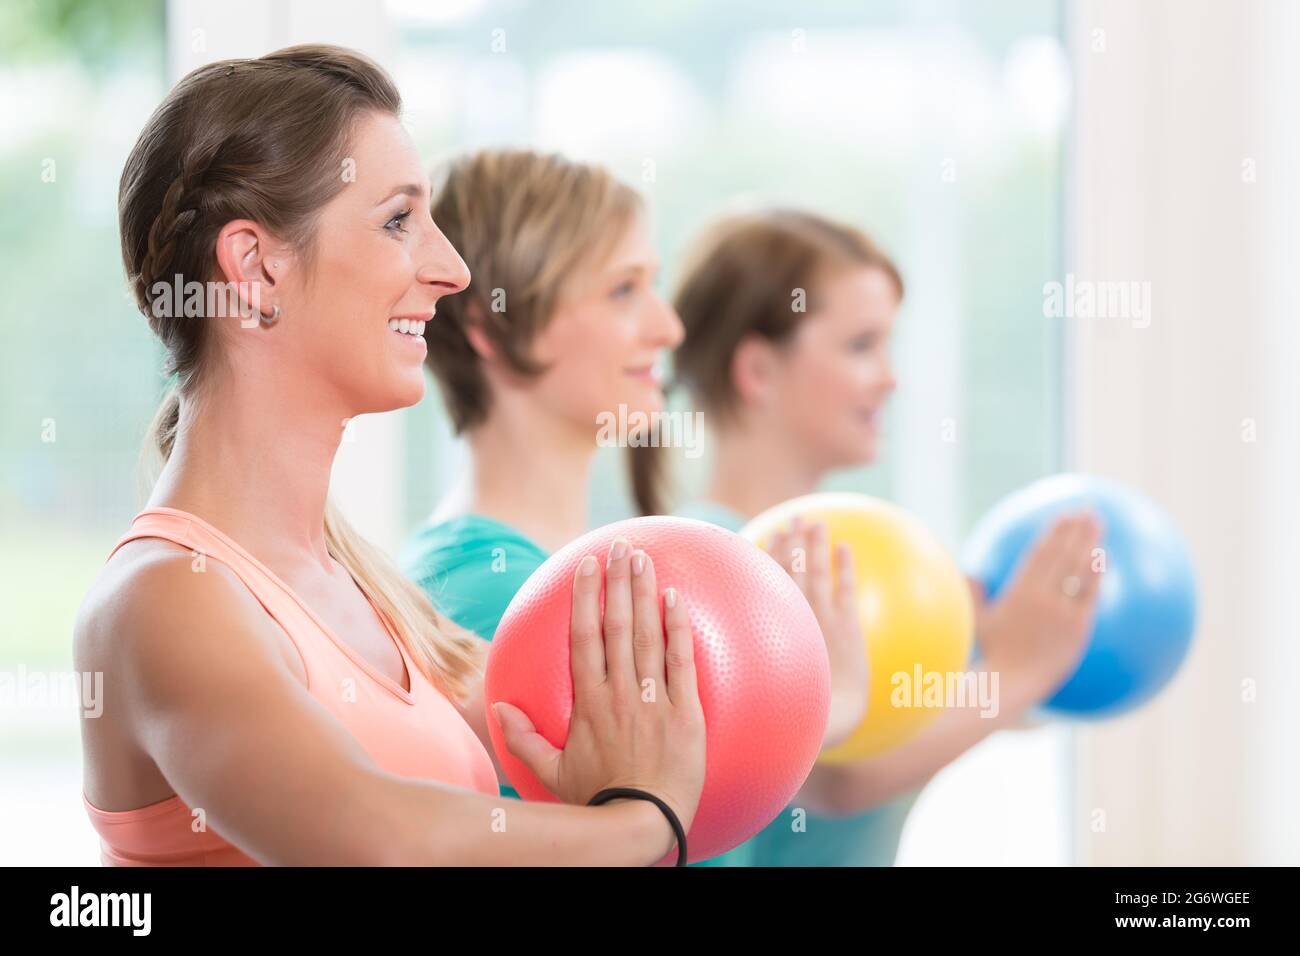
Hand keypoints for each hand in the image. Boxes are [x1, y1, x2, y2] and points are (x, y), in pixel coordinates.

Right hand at [493, 538, 706, 856]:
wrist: (643, 824)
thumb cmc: (598, 799)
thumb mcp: (552, 773)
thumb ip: (524, 738)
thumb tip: (498, 707)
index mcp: (589, 702)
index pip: (584, 637)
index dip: (585, 597)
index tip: (588, 565)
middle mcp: (620, 692)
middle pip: (617, 625)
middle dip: (619, 581)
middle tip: (622, 545)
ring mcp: (654, 700)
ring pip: (648, 635)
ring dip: (645, 592)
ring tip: (645, 558)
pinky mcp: (685, 712)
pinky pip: (682, 662)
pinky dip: (679, 628)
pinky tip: (677, 599)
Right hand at [766, 517, 868, 748]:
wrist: (831, 714)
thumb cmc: (795, 706)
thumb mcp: (765, 682)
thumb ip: (747, 664)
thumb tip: (719, 667)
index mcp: (773, 622)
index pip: (768, 580)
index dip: (769, 555)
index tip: (769, 534)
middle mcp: (794, 612)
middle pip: (791, 567)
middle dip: (792, 541)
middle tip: (793, 518)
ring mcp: (821, 615)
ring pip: (817, 570)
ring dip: (815, 544)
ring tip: (817, 522)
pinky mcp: (846, 625)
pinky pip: (845, 589)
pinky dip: (846, 566)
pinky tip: (847, 547)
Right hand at [972, 511, 1104, 705]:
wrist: (1011, 683)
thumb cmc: (989, 653)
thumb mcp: (975, 619)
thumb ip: (973, 593)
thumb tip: (971, 574)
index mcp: (1020, 592)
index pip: (1042, 553)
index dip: (1055, 531)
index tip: (1064, 513)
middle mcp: (1044, 598)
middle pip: (1065, 555)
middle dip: (1078, 529)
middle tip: (1088, 510)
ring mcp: (1063, 613)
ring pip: (1081, 572)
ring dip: (1092, 545)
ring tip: (1100, 526)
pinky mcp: (1077, 628)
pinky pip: (1090, 596)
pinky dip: (1097, 576)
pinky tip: (1104, 561)